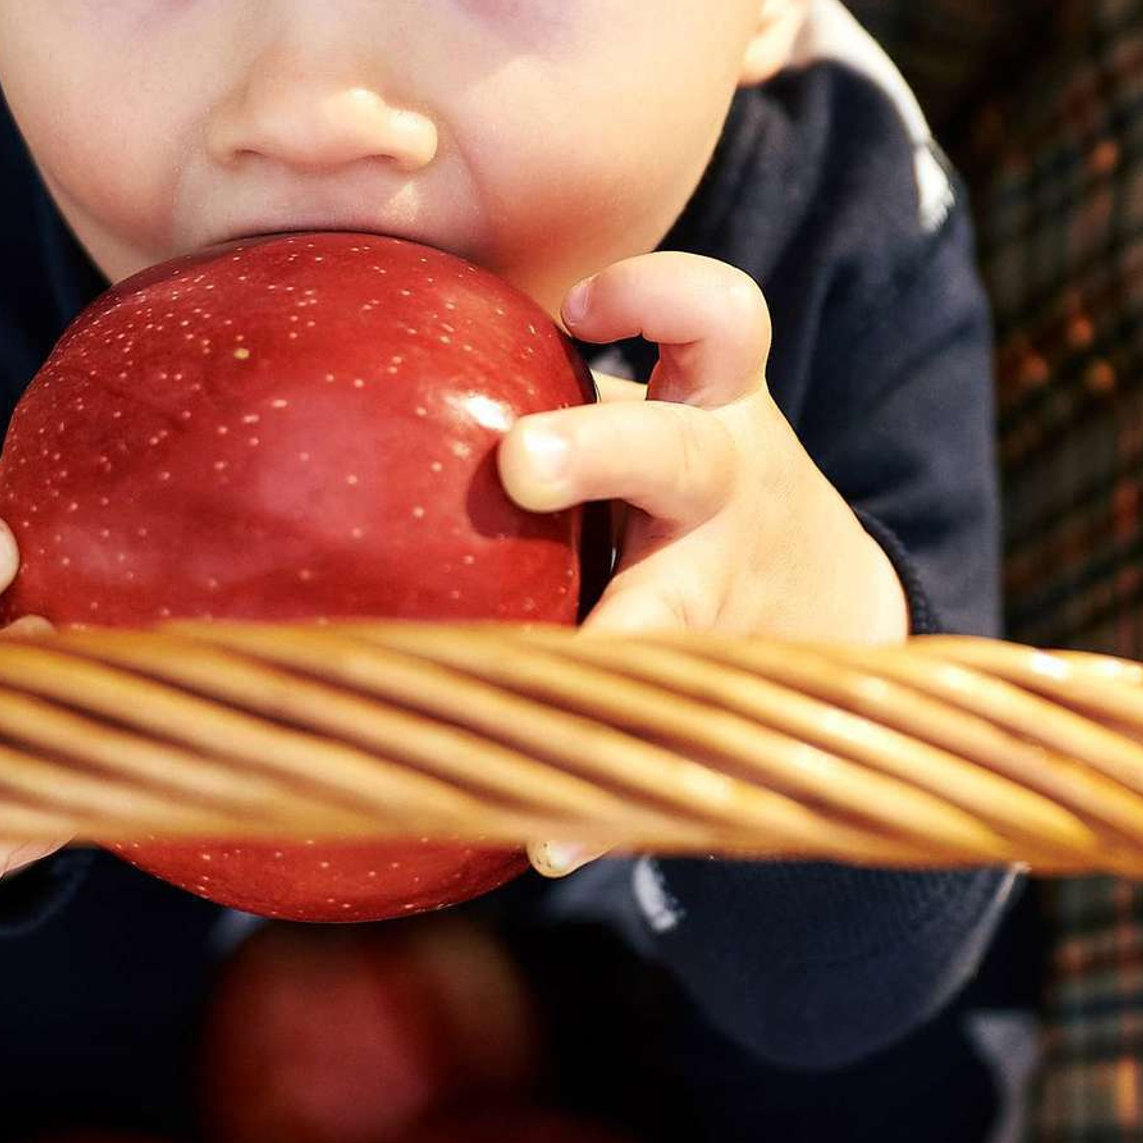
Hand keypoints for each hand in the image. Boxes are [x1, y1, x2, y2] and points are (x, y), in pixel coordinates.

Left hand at [495, 252, 907, 878]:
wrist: (830, 596)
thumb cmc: (665, 475)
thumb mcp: (650, 405)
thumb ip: (534, 373)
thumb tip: (312, 317)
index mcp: (705, 402)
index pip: (713, 317)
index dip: (661, 297)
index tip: (582, 304)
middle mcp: (720, 489)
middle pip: (676, 450)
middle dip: (598, 448)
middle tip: (517, 464)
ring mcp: (718, 595)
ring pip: (677, 614)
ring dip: (614, 651)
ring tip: (543, 698)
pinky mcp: (716, 690)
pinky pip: (665, 744)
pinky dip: (606, 804)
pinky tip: (551, 845)